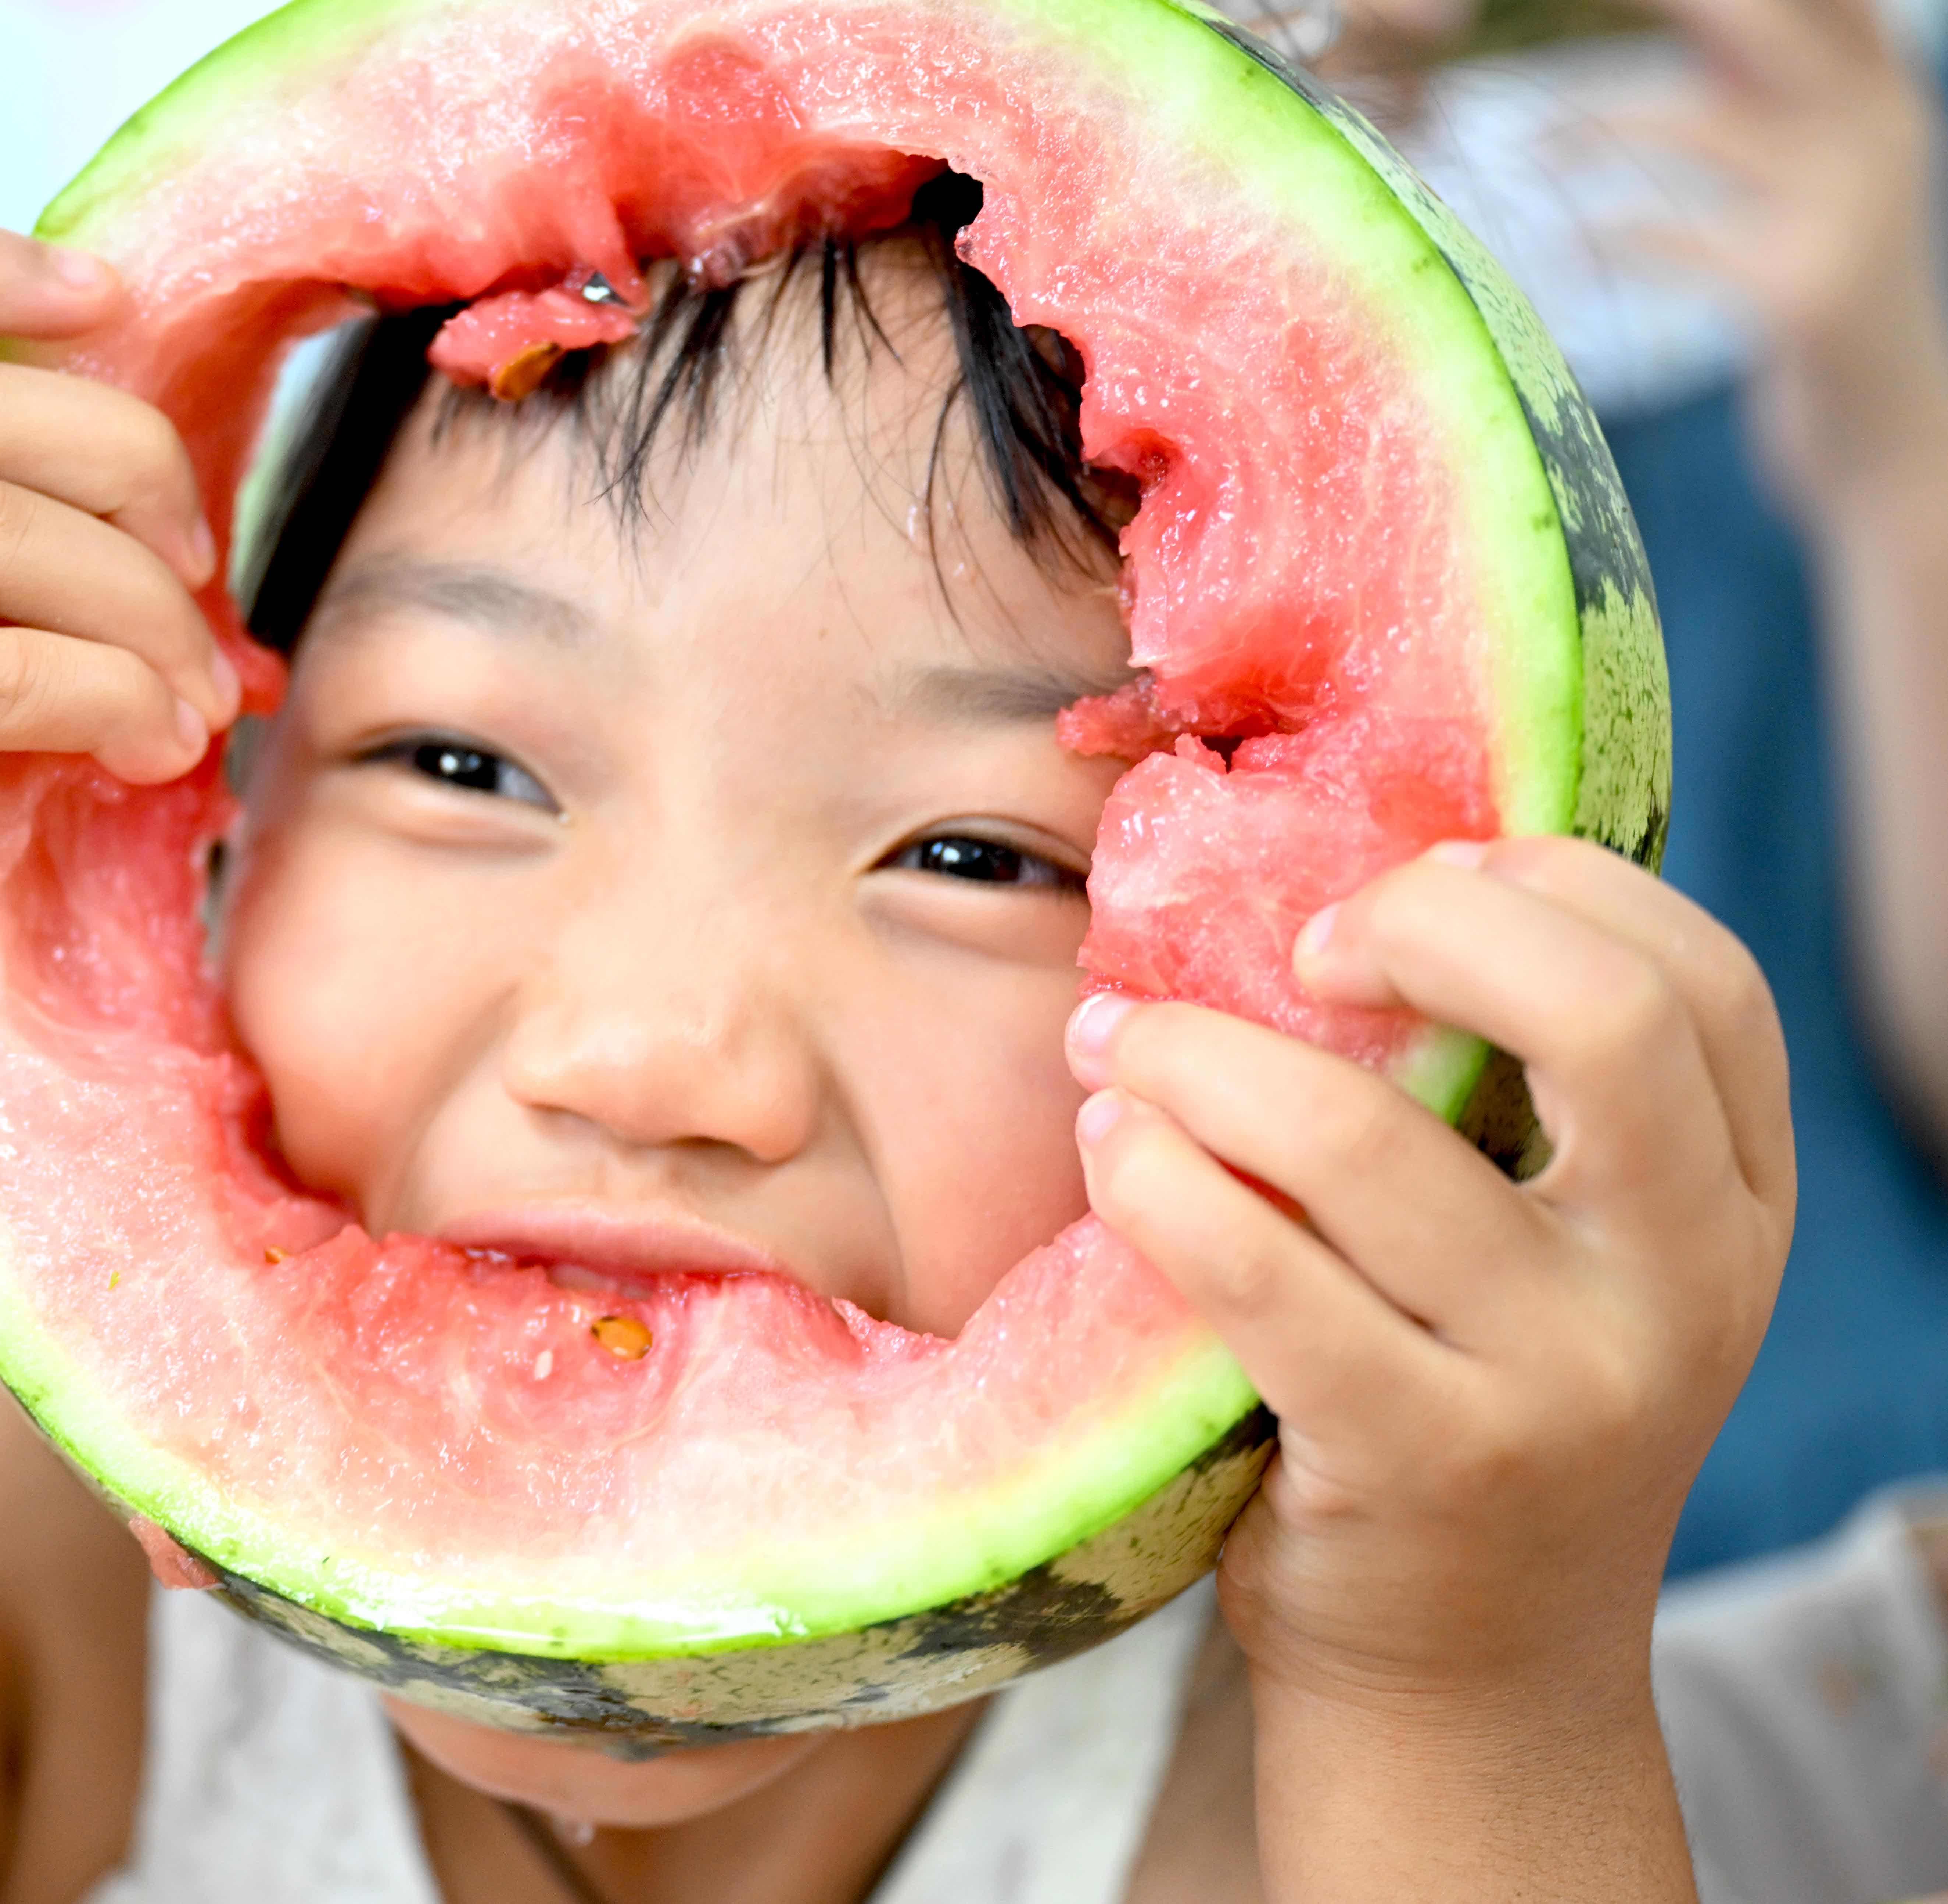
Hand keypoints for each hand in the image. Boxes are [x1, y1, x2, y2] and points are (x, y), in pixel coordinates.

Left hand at [1066, 835, 1791, 1712]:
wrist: (1470, 1676)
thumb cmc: (1482, 1413)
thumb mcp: (1566, 1266)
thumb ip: (1526, 1115)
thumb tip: (1368, 900)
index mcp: (1735, 1208)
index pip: (1699, 980)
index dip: (1550, 885)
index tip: (1410, 878)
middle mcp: (1684, 1286)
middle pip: (1598, 1019)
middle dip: (1417, 928)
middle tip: (1286, 942)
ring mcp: (1565, 1383)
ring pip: (1366, 1143)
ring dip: (1199, 1059)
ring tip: (1115, 1044)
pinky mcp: (1424, 1459)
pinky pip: (1262, 1272)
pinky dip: (1157, 1180)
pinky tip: (1111, 1148)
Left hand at [1614, 0, 1947, 500]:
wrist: (1890, 440)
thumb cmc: (1827, 298)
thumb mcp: (1812, 182)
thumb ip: (1763, 100)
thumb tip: (1690, 24)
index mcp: (1883, 101)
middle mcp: (1880, 138)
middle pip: (1767, 22)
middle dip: (1668, 4)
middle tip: (1565, 2)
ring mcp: (1848, 215)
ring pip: (1703, 123)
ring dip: (1597, 124)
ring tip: (1529, 148)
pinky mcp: (1803, 297)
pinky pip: (1681, 239)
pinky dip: (1615, 235)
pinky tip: (1567, 247)